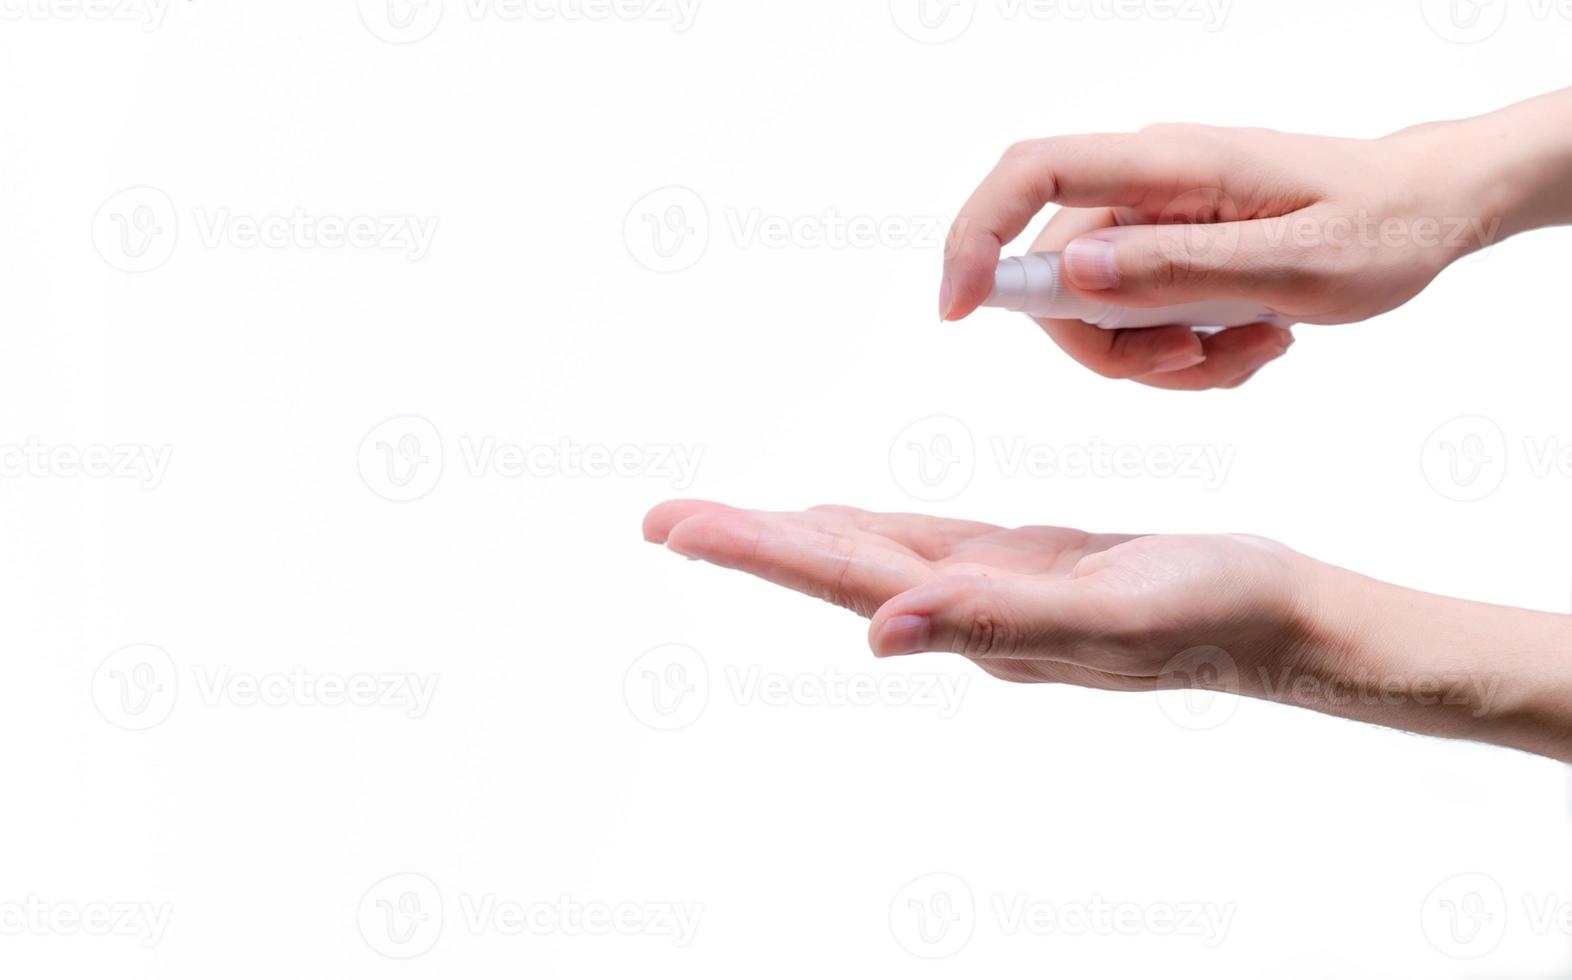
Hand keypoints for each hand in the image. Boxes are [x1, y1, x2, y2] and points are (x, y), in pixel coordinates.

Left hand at [643, 499, 1315, 688]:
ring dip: (793, 537)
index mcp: (974, 619)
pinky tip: (838, 521)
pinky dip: (868, 530)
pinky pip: (925, 544)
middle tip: (662, 517)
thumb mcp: (1111, 615)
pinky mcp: (1023, 564)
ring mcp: (992, 589)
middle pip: (835, 569)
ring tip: (722, 521)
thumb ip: (997, 620)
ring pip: (870, 555)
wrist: (1278, 616)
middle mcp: (966, 611)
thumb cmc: (1212, 615)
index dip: (759, 551)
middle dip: (748, 541)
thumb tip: (878, 634)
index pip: (842, 581)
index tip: (677, 527)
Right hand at [939, 91, 1571, 388]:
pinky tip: (1251, 339)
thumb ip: (1178, 268)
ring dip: (1160, 358)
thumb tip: (1070, 271)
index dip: (975, 236)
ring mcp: (1153, 219)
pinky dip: (1182, 353)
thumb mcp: (1294, 264)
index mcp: (1168, 165)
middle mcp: (1145, 185)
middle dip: (1112, 345)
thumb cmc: (1379, 226)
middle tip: (1193, 363)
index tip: (959, 311)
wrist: (1428, 211)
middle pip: (1057, 275)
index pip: (1032, 174)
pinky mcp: (1167, 251)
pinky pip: (1134, 321)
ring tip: (1251, 346)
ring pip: (1097, 312)